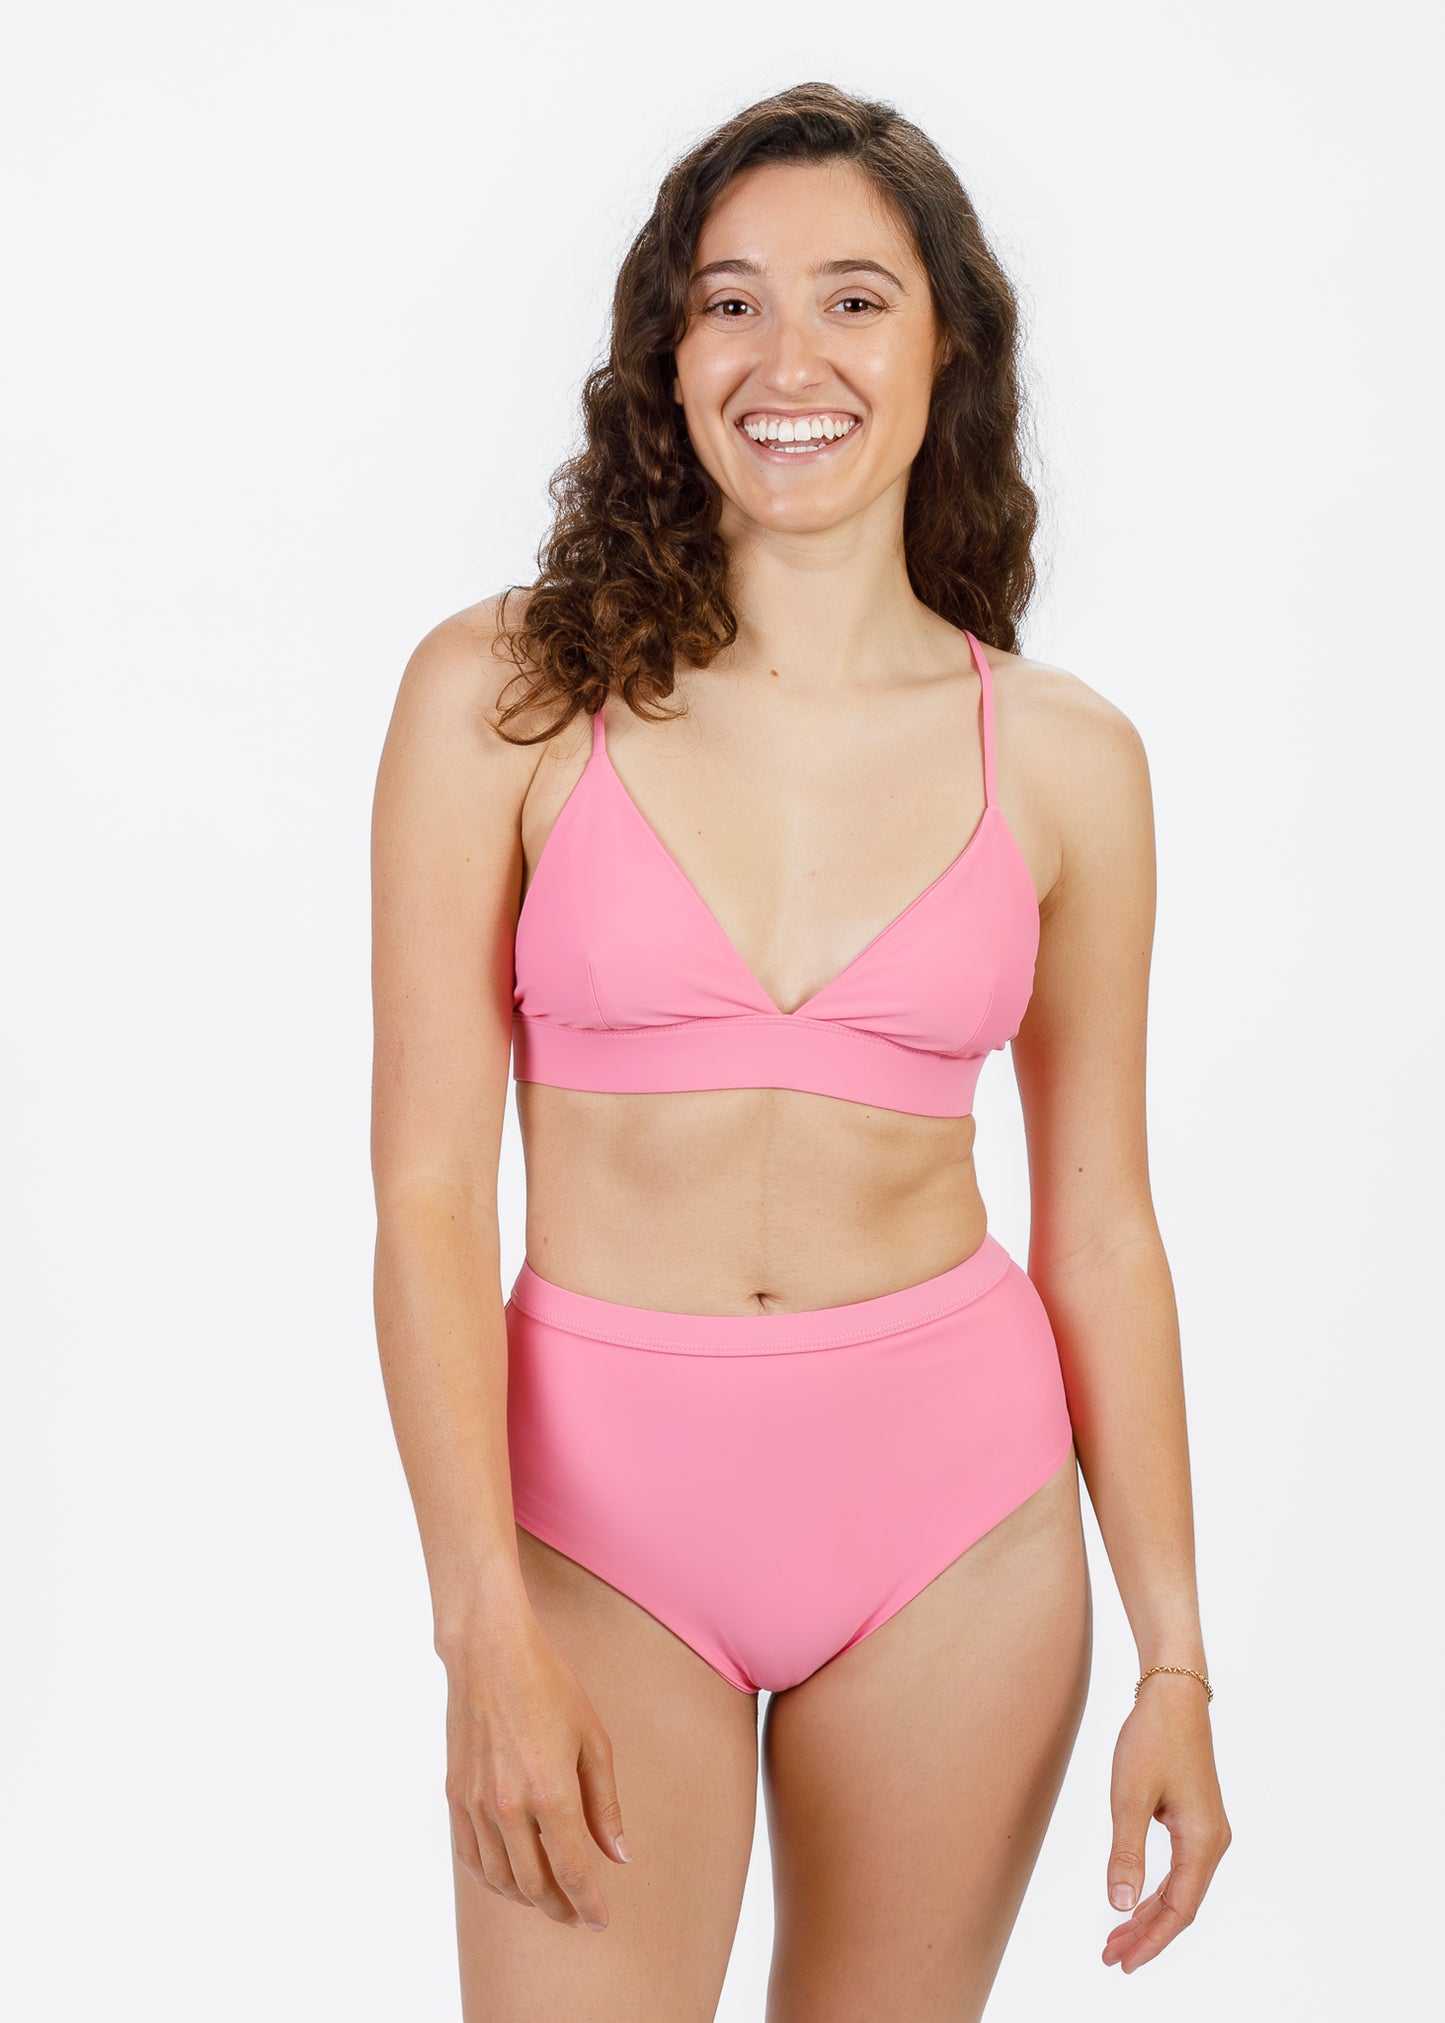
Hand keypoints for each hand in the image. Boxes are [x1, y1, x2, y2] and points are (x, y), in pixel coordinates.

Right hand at [443, 1611, 632, 1933]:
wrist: (489, 1654)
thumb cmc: (549, 1687)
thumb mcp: (593, 1740)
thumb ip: (605, 1804)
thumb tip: (618, 1855)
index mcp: (551, 1793)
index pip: (574, 1871)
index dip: (589, 1903)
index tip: (601, 1919)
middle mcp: (509, 1807)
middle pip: (535, 1885)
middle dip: (560, 1908)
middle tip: (578, 1913)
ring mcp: (477, 1804)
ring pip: (500, 1879)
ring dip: (527, 1899)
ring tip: (548, 1898)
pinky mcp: (455, 1796)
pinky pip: (470, 1858)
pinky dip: (492, 1879)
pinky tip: (509, 1878)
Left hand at [1102, 1672, 1230, 1972]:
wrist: (1173, 1693)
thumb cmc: (1153, 1737)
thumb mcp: (1130, 1795)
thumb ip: (1126, 1852)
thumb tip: (1120, 1905)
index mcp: (1202, 1841)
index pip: (1178, 1910)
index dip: (1150, 1941)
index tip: (1122, 1963)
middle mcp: (1212, 1841)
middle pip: (1181, 1906)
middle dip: (1146, 1934)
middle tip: (1110, 1956)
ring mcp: (1207, 1830)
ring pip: (1180, 1889)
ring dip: (1149, 1914)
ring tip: (1116, 1937)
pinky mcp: (1196, 1818)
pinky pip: (1179, 1869)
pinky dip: (1155, 1889)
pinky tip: (1135, 1897)